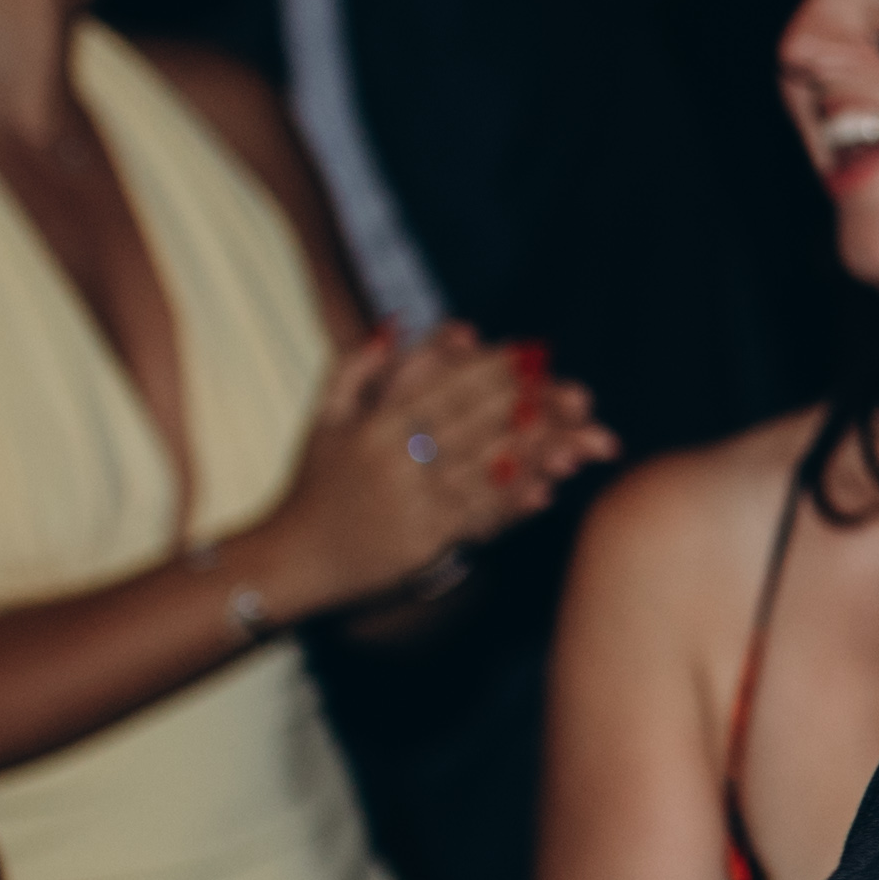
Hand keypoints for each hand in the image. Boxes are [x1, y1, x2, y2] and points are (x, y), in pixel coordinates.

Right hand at [242, 326, 605, 617]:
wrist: (294, 558)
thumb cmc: (314, 485)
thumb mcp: (323, 418)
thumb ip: (356, 367)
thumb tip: (397, 320)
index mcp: (376, 424)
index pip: (446, 387)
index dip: (494, 370)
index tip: (537, 354)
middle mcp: (397, 459)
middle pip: (477, 425)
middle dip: (535, 408)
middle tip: (583, 396)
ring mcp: (413, 501)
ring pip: (486, 471)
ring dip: (539, 456)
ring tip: (584, 443)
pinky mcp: (425, 540)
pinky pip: (476, 518)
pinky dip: (513, 503)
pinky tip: (549, 491)